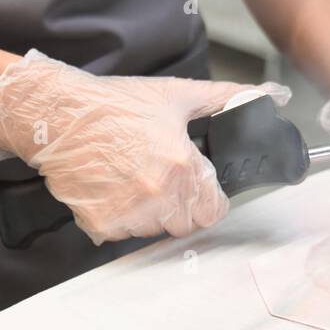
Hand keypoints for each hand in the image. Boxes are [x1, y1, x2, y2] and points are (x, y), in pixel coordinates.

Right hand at [0, 50, 290, 243]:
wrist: (58, 116)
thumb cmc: (113, 104)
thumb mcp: (176, 95)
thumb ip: (226, 99)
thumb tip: (272, 96)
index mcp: (182, 167)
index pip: (212, 211)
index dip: (206, 199)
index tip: (193, 189)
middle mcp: (158, 196)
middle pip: (184, 224)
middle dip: (177, 207)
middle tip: (157, 179)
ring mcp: (129, 214)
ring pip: (152, 231)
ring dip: (147, 214)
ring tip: (129, 178)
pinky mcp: (102, 225)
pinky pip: (120, 234)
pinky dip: (116, 218)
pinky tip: (108, 188)